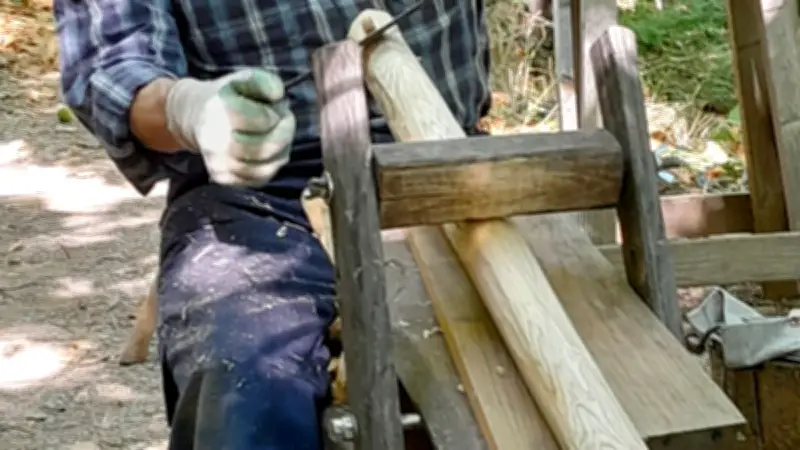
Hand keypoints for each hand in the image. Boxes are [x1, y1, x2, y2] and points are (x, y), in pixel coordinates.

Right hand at [164, 69, 294, 186]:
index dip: (276, 115)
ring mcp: (217, 162)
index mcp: (219, 110)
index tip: (277, 110)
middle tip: (285, 124)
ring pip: (264, 168)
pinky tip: (267, 151)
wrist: (196, 116)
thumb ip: (265, 82)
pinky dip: (270, 166)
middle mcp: (214, 140)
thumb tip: (278, 95)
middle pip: (263, 149)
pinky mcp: (223, 178)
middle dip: (284, 136)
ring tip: (276, 137)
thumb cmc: (228, 96)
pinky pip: (258, 179)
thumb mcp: (245, 79)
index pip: (261, 121)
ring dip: (280, 152)